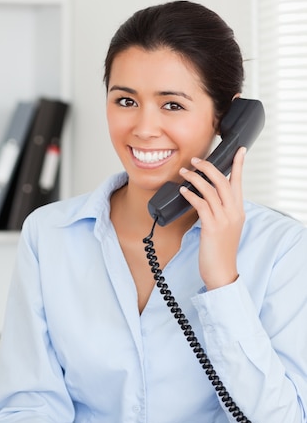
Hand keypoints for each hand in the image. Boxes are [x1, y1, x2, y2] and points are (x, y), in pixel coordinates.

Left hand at [179, 147, 245, 289]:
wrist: (221, 272)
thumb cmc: (219, 252)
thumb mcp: (224, 228)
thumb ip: (219, 213)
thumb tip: (206, 200)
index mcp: (238, 211)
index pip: (239, 183)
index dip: (238, 165)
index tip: (239, 150)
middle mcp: (234, 212)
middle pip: (223, 181)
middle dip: (209, 167)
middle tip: (195, 159)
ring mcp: (224, 219)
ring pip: (211, 190)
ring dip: (195, 178)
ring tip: (184, 172)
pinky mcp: (212, 226)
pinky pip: (201, 204)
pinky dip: (191, 195)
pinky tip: (183, 191)